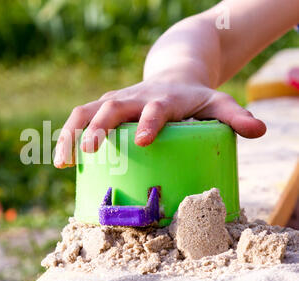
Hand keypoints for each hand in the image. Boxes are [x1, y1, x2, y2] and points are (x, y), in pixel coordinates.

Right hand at [53, 73, 265, 168]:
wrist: (173, 76)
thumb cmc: (194, 97)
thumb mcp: (217, 102)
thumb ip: (235, 115)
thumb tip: (260, 130)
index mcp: (162, 99)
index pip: (156, 108)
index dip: (150, 122)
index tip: (143, 141)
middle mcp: (133, 98)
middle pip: (111, 109)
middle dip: (98, 129)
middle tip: (89, 152)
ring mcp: (114, 101)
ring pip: (84, 112)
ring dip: (70, 135)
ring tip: (62, 161)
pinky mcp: (102, 107)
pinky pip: (78, 118)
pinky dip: (67, 136)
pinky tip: (62, 160)